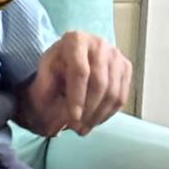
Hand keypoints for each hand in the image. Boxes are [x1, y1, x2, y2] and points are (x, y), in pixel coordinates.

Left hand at [15, 31, 132, 137]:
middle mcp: (99, 43)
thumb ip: (48, 93)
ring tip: (83, 128)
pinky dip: (108, 114)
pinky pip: (121, 96)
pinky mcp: (125, 67)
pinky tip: (94, 120)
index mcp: (75, 40)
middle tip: (77, 129)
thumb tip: (63, 113)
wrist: (67, 66)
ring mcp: (116, 54)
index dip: (77, 97)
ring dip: (98, 116)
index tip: (73, 119)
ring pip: (113, 92)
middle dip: (89, 111)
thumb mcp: (43, 78)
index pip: (80, 71)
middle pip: (99, 83)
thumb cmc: (53, 72)